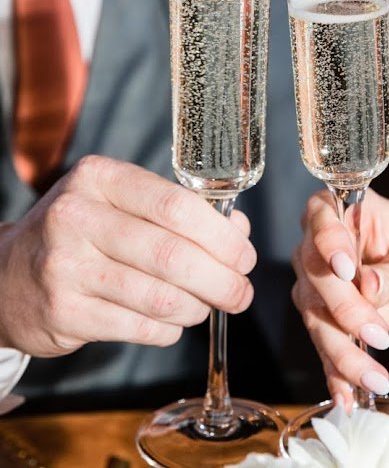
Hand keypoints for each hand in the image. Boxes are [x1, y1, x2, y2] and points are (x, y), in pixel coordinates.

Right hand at [0, 156, 255, 356]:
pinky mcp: (64, 312)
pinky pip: (139, 327)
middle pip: (173, 254)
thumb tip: (239, 230)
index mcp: (99, 178)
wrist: (8, 275)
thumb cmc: (82, 232)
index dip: (221, 235)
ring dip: (197, 307)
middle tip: (241, 291)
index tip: (244, 254)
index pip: (176, 205)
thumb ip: (178, 211)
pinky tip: (172, 322)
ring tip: (207, 306)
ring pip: (159, 297)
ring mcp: (66, 266)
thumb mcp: (120, 202)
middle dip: (221, 279)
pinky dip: (168, 329)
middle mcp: (77, 217)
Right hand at [292, 188, 388, 408]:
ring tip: (377, 379)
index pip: (321, 215)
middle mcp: (318, 243)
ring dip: (343, 351)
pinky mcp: (318, 316)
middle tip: (378, 334)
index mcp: (345, 210)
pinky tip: (347, 397)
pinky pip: (320, 346)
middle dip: (344, 308)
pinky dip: (335, 373)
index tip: (347, 268)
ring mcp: (313, 281)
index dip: (328, 240)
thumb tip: (370, 287)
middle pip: (314, 272)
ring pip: (314, 315)